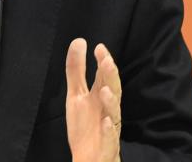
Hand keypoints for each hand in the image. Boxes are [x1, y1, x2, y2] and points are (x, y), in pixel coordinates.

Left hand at [65, 38, 121, 161]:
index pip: (104, 77)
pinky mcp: (107, 146)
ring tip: (105, 90)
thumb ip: (76, 70)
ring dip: (111, 102)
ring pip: (114, 114)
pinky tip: (105, 122)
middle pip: (113, 92)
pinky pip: (110, 139)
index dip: (103, 62)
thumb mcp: (76, 95)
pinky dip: (109, 130)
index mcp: (100, 98)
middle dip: (110, 78)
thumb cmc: (87, 125)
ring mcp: (109, 129)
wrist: (89, 158)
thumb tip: (79, 41)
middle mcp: (107, 111)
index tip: (98, 47)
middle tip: (107, 62)